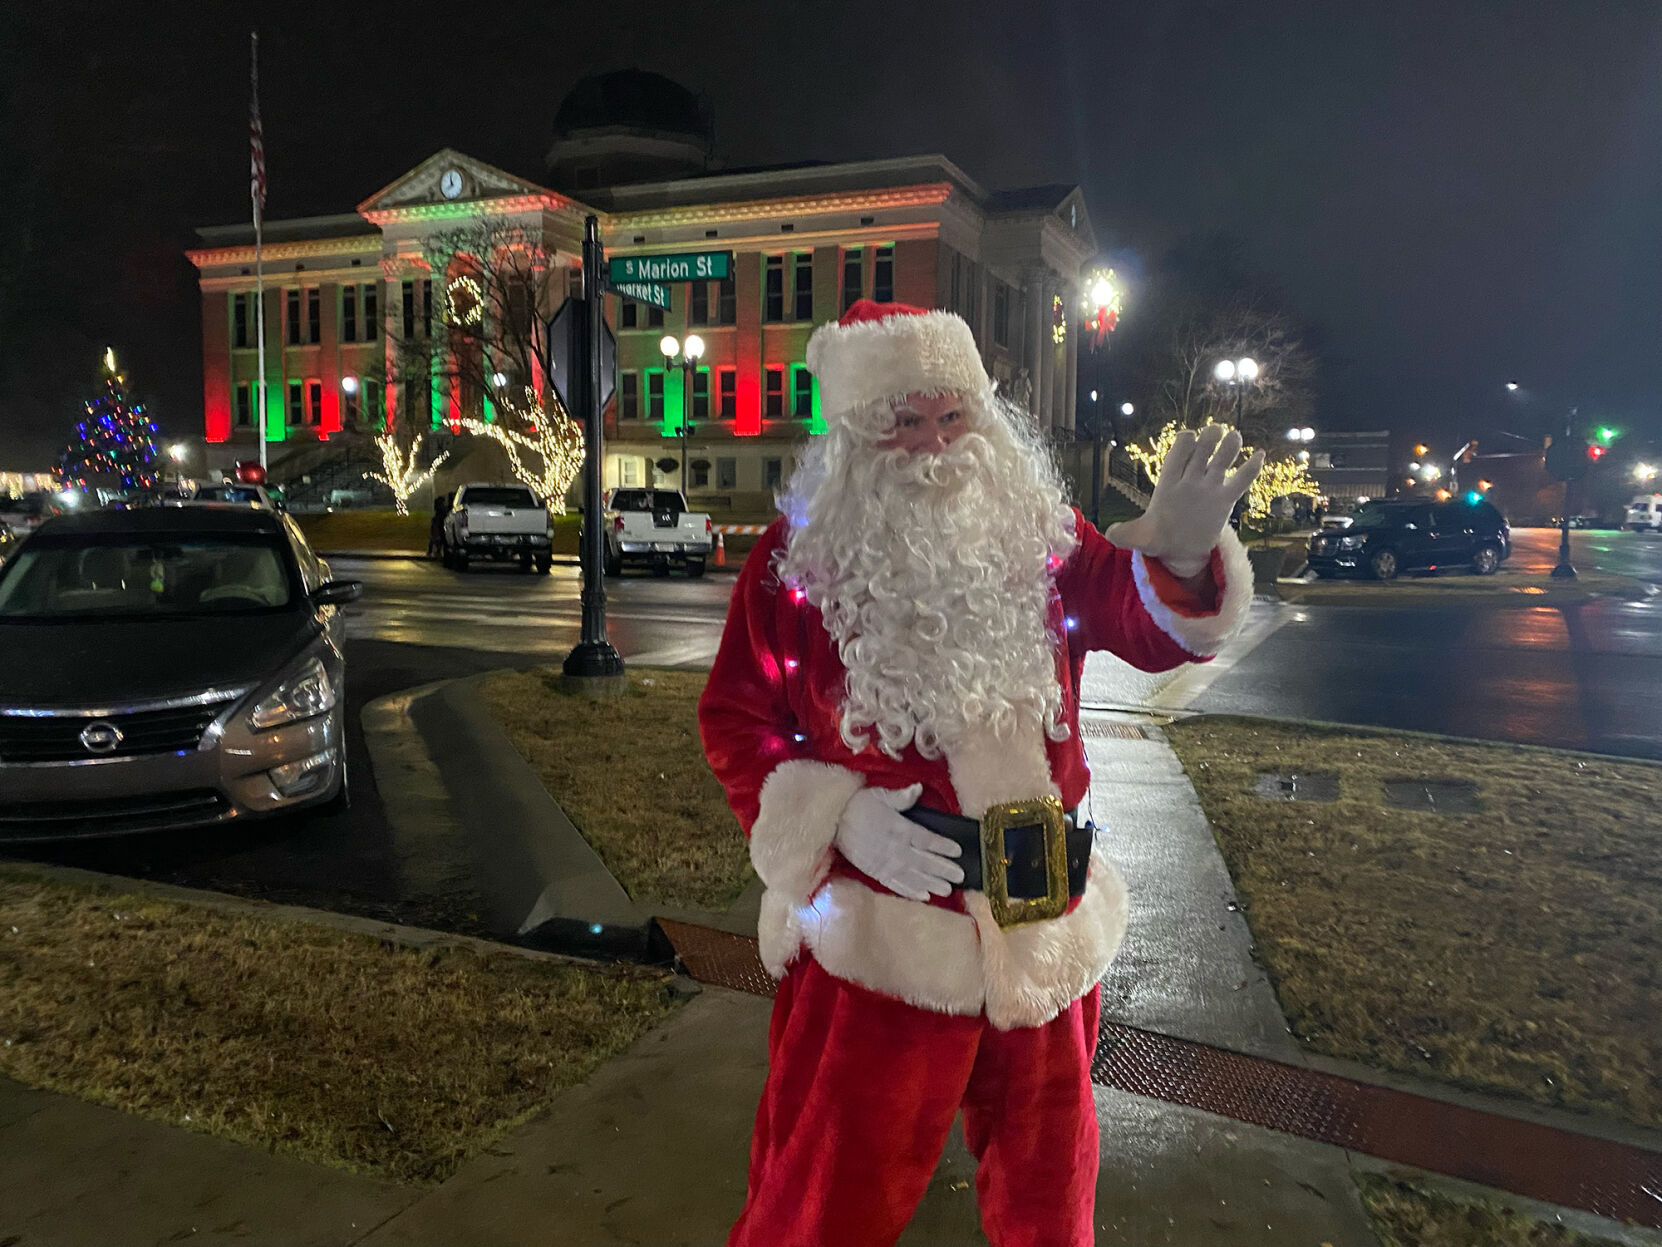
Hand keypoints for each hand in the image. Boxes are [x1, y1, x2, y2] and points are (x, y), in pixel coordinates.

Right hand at [834, 783, 964, 900]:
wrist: (832, 821)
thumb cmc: (857, 804)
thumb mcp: (880, 795)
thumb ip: (901, 797)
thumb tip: (919, 788)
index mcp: (899, 827)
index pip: (926, 838)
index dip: (942, 845)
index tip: (958, 851)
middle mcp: (895, 848)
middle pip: (923, 860)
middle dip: (943, 868)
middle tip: (961, 876)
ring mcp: (885, 862)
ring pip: (913, 875)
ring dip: (931, 882)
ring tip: (948, 890)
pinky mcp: (875, 872)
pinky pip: (895, 884)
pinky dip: (910, 891)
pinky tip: (924, 896)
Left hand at [1106, 425, 1263, 575]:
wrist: (1179, 551)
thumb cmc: (1158, 537)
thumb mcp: (1141, 537)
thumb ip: (1128, 534)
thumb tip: (1110, 534)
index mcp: (1168, 482)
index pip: (1175, 457)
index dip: (1182, 446)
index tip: (1188, 438)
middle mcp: (1190, 479)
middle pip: (1200, 452)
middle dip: (1207, 440)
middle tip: (1215, 431)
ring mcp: (1209, 487)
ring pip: (1221, 461)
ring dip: (1229, 448)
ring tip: (1236, 438)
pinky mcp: (1225, 499)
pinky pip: (1240, 481)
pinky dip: (1249, 469)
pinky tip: (1259, 455)